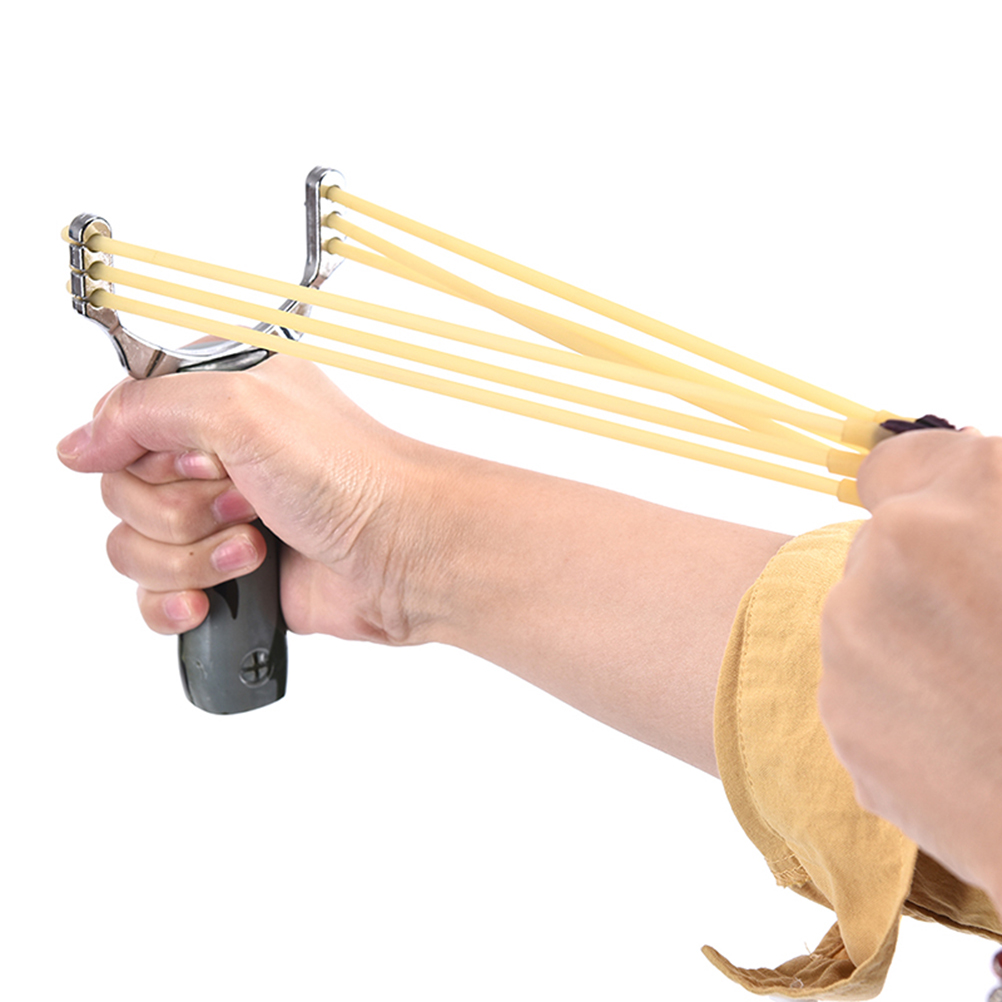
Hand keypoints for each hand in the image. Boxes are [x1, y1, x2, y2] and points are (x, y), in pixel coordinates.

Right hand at [57, 354, 445, 642]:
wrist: (405, 554)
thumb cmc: (352, 476)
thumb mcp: (243, 408)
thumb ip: (147, 409)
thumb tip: (78, 442)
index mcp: (220, 395)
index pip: (123, 418)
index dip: (147, 449)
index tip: (202, 458)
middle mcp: (217, 453)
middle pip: (121, 488)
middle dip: (180, 508)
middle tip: (246, 500)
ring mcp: (221, 516)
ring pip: (132, 546)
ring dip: (190, 556)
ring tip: (254, 546)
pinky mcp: (227, 573)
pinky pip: (154, 594)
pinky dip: (177, 600)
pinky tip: (216, 596)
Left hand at [819, 428, 1001, 905]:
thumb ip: (993, 486)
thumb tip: (962, 459)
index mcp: (943, 511)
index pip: (895, 464)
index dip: (928, 486)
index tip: (952, 514)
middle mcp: (876, 569)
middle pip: (882, 547)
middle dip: (927, 570)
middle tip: (992, 619)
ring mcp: (850, 651)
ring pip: (869, 618)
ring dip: (913, 637)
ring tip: (987, 685)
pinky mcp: (843, 723)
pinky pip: (865, 686)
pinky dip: (904, 700)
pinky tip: (967, 731)